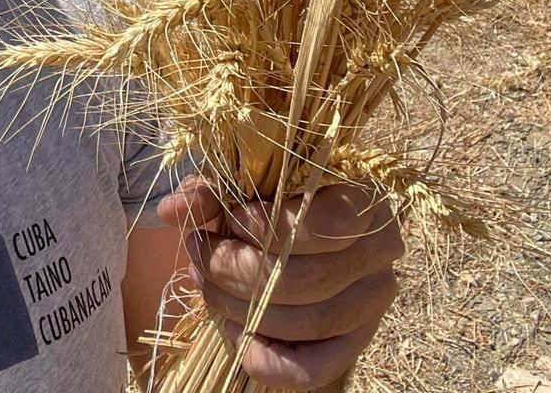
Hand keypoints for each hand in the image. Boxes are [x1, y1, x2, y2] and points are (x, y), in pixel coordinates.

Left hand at [156, 179, 402, 390]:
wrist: (305, 222)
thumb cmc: (276, 193)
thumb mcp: (247, 180)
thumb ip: (211, 190)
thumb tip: (171, 210)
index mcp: (367, 202)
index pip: (328, 224)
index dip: (271, 227)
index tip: (233, 219)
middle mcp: (380, 256)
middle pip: (304, 279)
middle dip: (235, 269)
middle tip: (198, 253)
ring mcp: (371, 305)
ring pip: (304, 323)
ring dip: (239, 308)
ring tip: (205, 283)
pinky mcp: (353, 343)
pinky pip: (311, 369)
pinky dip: (266, 359)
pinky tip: (234, 330)